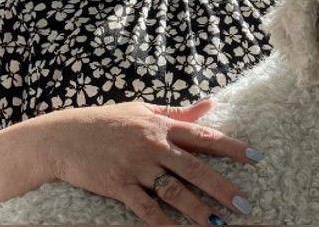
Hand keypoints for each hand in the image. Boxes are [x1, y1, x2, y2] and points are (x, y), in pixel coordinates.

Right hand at [39, 99, 256, 224]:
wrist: (61, 137)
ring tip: (219, 224)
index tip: (256, 157)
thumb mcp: (142, 110)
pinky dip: (163, 223)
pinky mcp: (119, 186)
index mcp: (161, 125)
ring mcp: (136, 166)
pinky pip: (146, 208)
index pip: (204, 136)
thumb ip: (178, 112)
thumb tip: (211, 104)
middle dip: (222, 187)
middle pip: (195, 168)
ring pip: (174, 191)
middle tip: (244, 204)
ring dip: (198, 210)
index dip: (232, 148)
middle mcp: (152, 145)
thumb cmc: (105, 121)